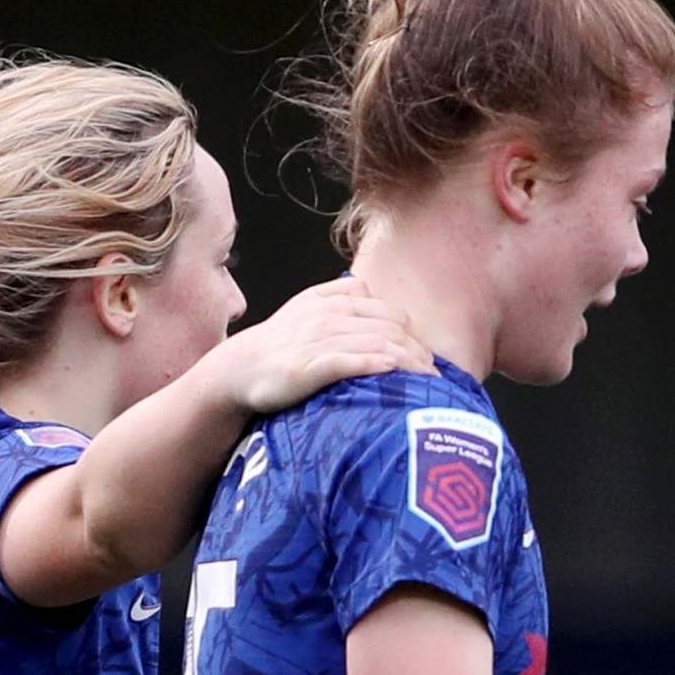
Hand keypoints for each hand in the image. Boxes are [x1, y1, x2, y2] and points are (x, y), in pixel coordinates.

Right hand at [208, 276, 434, 412]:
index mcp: (334, 301)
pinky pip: (348, 361)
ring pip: (377, 345)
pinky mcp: (309, 366)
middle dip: (418, 354)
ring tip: (428, 384)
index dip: (414, 337)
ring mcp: (320, 340)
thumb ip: (339, 293)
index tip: (427, 361)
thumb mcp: (308, 306)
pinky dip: (373, 364)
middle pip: (392, 330)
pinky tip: (391, 370)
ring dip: (408, 364)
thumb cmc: (280, 342)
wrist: (240, 368)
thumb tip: (369, 290)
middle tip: (434, 378)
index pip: (391, 314)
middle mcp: (331, 316)